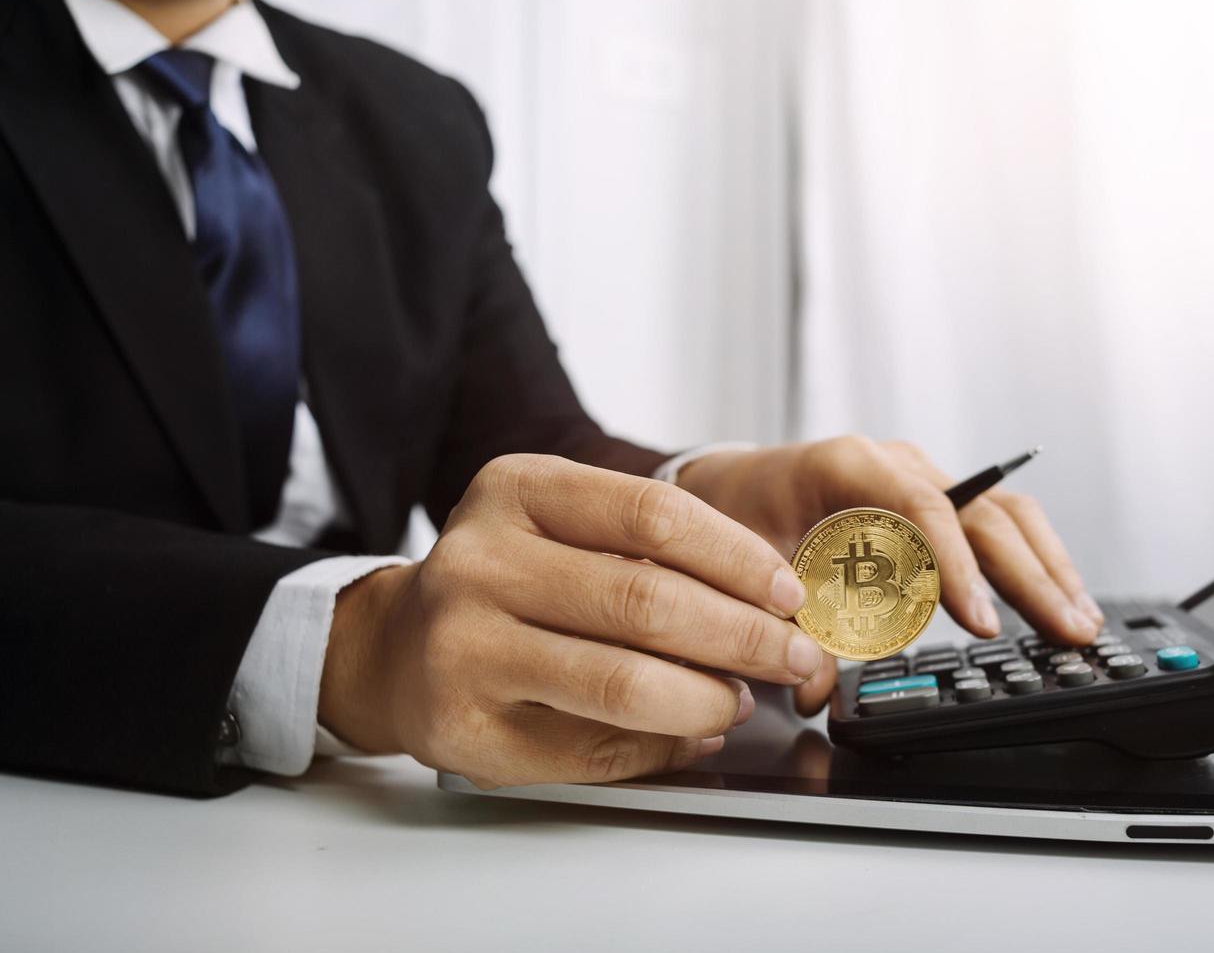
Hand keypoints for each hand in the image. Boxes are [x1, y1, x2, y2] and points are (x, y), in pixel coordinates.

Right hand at [319, 454, 823, 787]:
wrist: (394, 646)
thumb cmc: (504, 581)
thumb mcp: (558, 523)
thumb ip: (648, 545)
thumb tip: (771, 602)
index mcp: (516, 491)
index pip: (654, 512)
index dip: (739, 557)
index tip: (788, 591)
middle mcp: (480, 562)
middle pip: (647, 600)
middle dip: (745, 637)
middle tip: (793, 657)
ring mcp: (463, 648)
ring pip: (624, 684)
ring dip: (708, 700)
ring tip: (740, 700)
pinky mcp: (464, 728)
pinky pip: (591, 748)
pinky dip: (660, 747)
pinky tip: (689, 734)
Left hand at [676, 437, 1102, 712]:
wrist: (728, 484)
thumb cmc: (734, 517)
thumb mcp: (747, 571)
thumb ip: (784, 629)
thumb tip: (816, 690)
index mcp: (848, 464)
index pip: (920, 509)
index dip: (956, 568)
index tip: (980, 622)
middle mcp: (895, 463)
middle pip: (983, 510)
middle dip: (1029, 575)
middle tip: (1067, 630)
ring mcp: (920, 477)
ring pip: (1004, 513)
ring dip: (1045, 568)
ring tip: (1079, 620)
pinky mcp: (934, 501)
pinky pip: (994, 525)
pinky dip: (1030, 563)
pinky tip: (1056, 600)